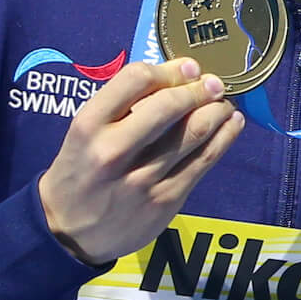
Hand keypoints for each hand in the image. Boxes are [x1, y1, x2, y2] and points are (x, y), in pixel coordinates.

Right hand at [37, 58, 242, 264]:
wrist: (68, 232)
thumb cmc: (80, 171)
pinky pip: (204, 161)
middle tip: (214, 83)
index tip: (189, 67)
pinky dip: (225, 137)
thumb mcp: (83, 134)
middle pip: (169, 106)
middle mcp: (114, 150)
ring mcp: (142, 178)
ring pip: (194, 133)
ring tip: (224, 102)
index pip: (135, 80)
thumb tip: (175, 76)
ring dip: (217, 111)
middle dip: (199, 89)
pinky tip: (232, 124)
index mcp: (88, 126)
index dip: (169, 69)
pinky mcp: (166, 200)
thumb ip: (120, 107)